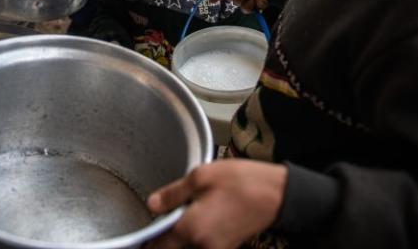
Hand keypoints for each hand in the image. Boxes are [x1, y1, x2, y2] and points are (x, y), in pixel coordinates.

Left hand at [147, 160, 287, 248]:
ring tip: (176, 221)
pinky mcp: (228, 247)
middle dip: (163, 242)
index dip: (146, 242)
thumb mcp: (201, 177)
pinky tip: (196, 222)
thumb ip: (173, 194)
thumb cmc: (241, 182)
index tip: (141, 236)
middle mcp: (202, 246)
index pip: (157, 247)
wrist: (277, 195)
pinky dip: (194, 240)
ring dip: (179, 241)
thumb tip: (152, 205)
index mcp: (190, 230)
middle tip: (159, 225)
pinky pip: (202, 247)